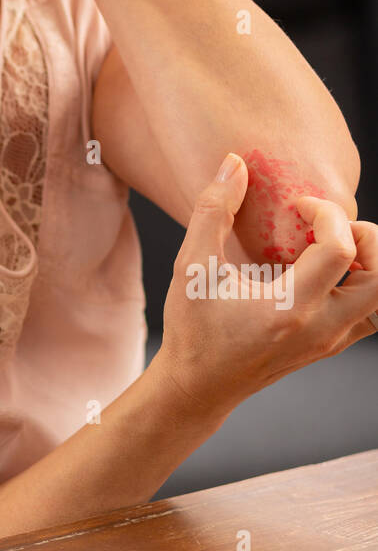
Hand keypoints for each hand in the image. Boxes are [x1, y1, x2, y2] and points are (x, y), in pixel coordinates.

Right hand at [154, 153, 377, 417]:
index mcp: (291, 308)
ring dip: (368, 263)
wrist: (198, 387)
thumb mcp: (191, 266)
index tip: (295, 205)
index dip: (326, 213)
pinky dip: (360, 283)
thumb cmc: (193, 330)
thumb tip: (234, 163)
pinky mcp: (330, 345)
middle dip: (364, 237)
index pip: (342, 249)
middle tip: (326, 227)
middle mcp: (322, 328)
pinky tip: (322, 271)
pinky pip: (369, 312)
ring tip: (328, 247)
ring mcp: (331, 340)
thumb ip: (213, 210)